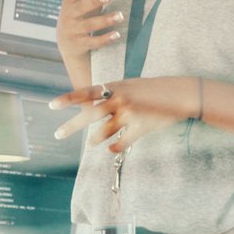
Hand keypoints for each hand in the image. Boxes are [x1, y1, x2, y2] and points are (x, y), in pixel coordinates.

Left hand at [50, 77, 200, 153]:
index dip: (69, 99)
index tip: (52, 105)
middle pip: (89, 114)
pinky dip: (114, 146)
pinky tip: (111, 148)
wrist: (181, 93)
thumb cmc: (154, 90)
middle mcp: (120, 99)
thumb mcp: (131, 86)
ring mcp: (130, 114)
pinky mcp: (140, 127)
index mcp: (116, 86)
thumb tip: (93, 103)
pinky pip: (121, 142)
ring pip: (104, 132)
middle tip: (57, 134)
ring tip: (91, 143)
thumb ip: (112, 93)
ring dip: (95, 139)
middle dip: (71, 126)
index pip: (86, 92)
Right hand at [56, 0, 123, 62]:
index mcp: (70, 0)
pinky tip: (117, 35)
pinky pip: (92, 42)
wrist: (69, 45)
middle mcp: (68, 15)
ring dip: (105, 20)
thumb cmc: (83, 15)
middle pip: (82, 7)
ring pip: (89, 25)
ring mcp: (72, 30)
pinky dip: (104, 39)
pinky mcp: (78, 45)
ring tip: (121, 16)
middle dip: (95, 1)